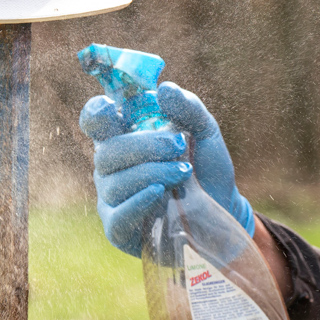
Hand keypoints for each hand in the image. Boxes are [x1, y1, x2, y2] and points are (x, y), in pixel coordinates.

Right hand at [80, 81, 253, 254]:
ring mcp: (112, 199)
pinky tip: (159, 193)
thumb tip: (164, 90)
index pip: (95, 121)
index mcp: (123, 138)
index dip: (95, 113)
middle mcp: (111, 167)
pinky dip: (138, 202)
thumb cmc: (206, 167)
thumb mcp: (204, 131)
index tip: (110, 108)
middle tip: (178, 145)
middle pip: (106, 152)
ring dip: (153, 173)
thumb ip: (187, 108)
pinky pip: (117, 216)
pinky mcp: (119, 230)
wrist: (224, 207)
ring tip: (184, 173)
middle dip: (145, 146)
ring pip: (114, 183)